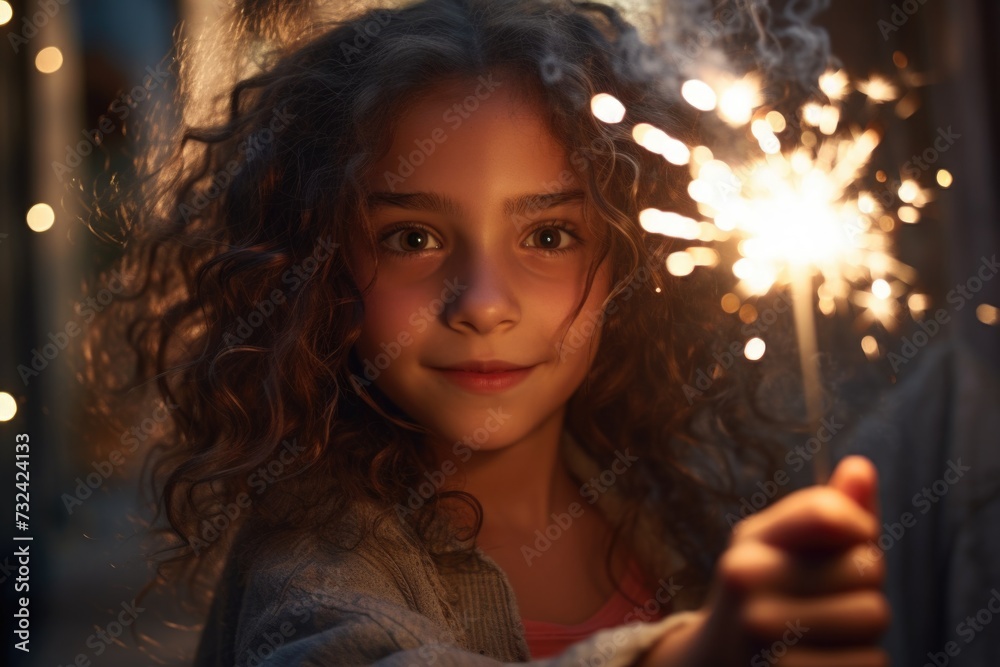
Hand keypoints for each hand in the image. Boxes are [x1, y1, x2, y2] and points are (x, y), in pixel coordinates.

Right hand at [639, 455, 889, 666]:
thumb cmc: (765, 600)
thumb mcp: (782, 550)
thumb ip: (827, 511)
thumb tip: (862, 467)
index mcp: (749, 544)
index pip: (829, 512)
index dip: (859, 526)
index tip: (850, 542)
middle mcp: (748, 583)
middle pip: (868, 566)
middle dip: (864, 584)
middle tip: (827, 601)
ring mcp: (764, 636)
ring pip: (874, 615)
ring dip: (864, 630)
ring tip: (824, 634)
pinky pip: (870, 662)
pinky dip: (857, 664)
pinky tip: (822, 662)